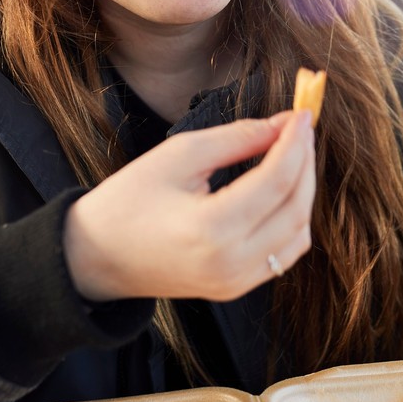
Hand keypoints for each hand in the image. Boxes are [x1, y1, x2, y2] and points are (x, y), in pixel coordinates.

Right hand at [64, 111, 315, 301]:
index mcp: (211, 228)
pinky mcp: (237, 288)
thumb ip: (236, 138)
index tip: (302, 113)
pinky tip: (282, 190)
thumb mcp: (179, 155)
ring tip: (292, 155)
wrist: (97, 257)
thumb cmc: (129, 200)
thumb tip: (283, 124)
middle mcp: (231, 263)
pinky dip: (292, 219)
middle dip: (305, 162)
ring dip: (303, 191)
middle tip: (300, 128)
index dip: (295, 142)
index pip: (276, 180)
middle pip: (295, 207)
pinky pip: (284, 253)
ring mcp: (236, 282)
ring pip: (298, 233)